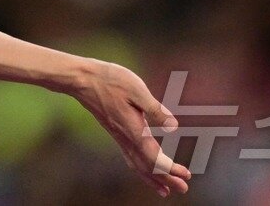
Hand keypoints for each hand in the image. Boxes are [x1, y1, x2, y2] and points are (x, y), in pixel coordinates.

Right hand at [71, 59, 190, 196]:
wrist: (83, 80)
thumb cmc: (110, 80)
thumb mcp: (137, 90)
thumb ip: (155, 109)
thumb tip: (174, 126)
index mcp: (134, 130)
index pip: (154, 159)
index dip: (170, 169)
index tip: (186, 174)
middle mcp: (125, 138)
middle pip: (147, 167)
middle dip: (166, 179)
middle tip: (183, 188)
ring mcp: (119, 136)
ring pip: (136, 165)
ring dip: (152, 178)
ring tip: (165, 189)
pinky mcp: (115, 132)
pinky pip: (129, 157)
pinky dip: (140, 169)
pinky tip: (144, 168)